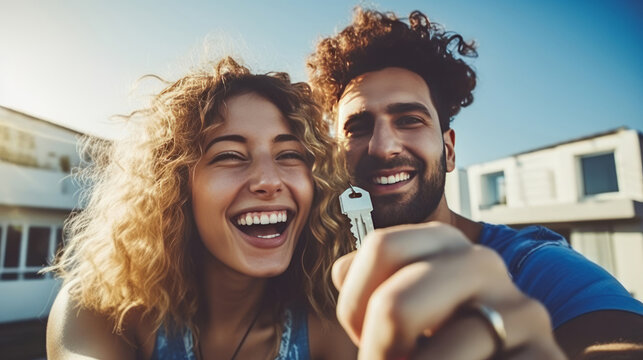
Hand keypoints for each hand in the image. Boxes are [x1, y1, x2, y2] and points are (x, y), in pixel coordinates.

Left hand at [332, 222, 565, 359]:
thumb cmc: (446, 342)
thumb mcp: (409, 306)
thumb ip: (374, 285)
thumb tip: (342, 272)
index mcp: (446, 244)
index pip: (381, 248)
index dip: (355, 305)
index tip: (367, 336)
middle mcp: (485, 264)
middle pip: (395, 306)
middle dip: (379, 352)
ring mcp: (524, 310)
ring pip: (433, 358)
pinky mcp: (548, 355)